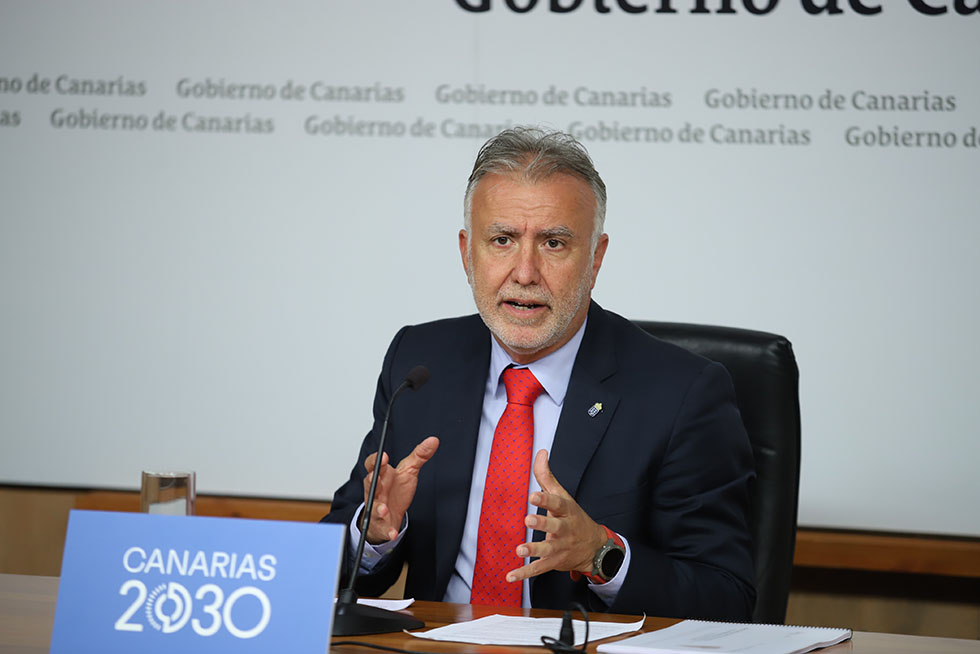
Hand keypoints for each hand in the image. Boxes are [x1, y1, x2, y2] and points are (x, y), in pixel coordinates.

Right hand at [361, 436, 438, 544]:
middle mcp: (376, 491)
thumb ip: (420, 455)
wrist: (391, 513)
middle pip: (369, 484)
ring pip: (373, 507)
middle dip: (371, 480)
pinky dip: (388, 531)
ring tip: (383, 509)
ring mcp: (377, 507)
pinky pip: (383, 528)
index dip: (376, 460)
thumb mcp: (409, 470)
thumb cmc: (397, 489)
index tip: (384, 456)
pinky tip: (393, 533)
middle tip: (374, 476)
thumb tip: (433, 440)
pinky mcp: (382, 524)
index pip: (373, 465)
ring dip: (377, 508)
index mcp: (382, 475)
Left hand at [506, 449, 606, 582]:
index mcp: (566, 511)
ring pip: (547, 549)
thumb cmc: (573, 517)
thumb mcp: (563, 496)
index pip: (556, 503)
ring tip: (520, 550)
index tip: (533, 495)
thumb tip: (540, 453)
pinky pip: (539, 569)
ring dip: (534, 550)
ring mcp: (560, 547)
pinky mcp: (554, 562)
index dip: (545, 499)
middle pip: (554, 526)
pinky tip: (511, 576)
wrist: (595, 547)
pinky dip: (524, 574)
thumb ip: (547, 476)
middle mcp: (564, 529)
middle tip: (528, 519)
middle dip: (542, 524)